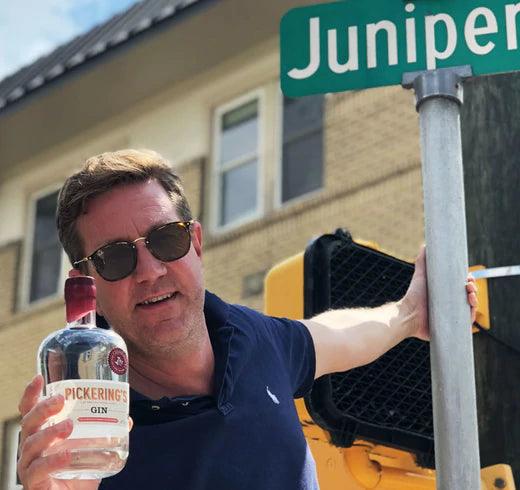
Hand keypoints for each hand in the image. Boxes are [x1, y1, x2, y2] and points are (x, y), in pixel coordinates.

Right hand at [17, 374, 99, 489]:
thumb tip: (126, 419)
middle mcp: (31, 446)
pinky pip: (37, 470)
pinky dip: (52, 461)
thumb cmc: (76, 471)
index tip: (39, 378)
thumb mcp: (91, 447)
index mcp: (42, 432)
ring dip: (49, 433)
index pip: (30, 410)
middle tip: (61, 400)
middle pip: (28, 422)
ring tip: (69, 426)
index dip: (31, 394)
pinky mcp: (33, 483)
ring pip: (30, 444)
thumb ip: (106, 431)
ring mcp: (29, 464)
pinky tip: (66, 455)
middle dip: (42, 408)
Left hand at [401, 246, 478, 340]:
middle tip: (469, 285)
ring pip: (469, 309)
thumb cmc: (413, 296)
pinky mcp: (451, 327)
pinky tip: (471, 310)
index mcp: (445, 294)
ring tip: (471, 296)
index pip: (462, 287)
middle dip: (473, 289)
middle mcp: (450, 304)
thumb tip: (425, 245)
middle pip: (468, 296)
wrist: (408, 314)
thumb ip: (422, 261)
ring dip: (475, 301)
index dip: (469, 281)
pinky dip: (471, 317)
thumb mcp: (420, 276)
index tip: (468, 277)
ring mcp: (451, 316)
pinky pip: (466, 324)